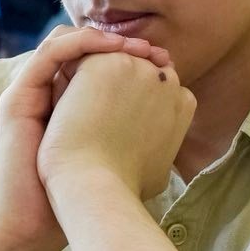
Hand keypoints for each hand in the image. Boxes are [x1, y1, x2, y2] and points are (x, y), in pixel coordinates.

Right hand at [0, 26, 169, 250]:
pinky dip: (81, 43)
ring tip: (133, 47)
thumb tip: (173, 114)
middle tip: (153, 51)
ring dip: (102, 38)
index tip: (165, 62)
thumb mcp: (117, 155)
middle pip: (83, 48)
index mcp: (69, 106)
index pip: (97, 62)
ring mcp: (31, 95)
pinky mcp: (18, 99)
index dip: (131, 56)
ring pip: (65, 42)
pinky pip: (50, 53)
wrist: (36, 226)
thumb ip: (136, 131)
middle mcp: (47, 95)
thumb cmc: (80, 200)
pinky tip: (111, 49)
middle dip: (121, 43)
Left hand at [38, 49, 195, 203]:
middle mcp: (166, 78)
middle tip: (90, 124)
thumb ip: (162, 144)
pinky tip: (66, 113)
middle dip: (111, 88)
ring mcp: (137, 67)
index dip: (129, 103)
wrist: (96, 187)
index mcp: (183, 101)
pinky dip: (68, 84)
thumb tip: (158, 154)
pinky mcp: (104, 63)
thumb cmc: (124, 188)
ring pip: (105, 62)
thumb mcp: (161, 167)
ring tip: (78, 121)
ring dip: (89, 85)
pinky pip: (79, 62)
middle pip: (132, 69)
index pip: (154, 87)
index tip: (113, 128)